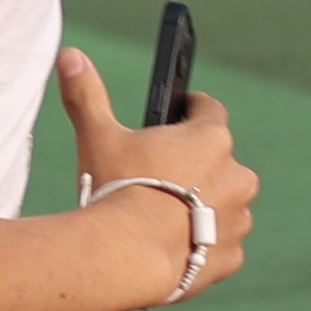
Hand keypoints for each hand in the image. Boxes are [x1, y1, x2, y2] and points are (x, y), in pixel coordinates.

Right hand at [57, 46, 254, 301]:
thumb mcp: (97, 137)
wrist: (127, 256)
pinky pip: (220, 243)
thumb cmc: (116, 188)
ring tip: (159, 219)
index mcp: (209, 139)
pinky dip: (200, 243)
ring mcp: (239, 216)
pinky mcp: (232, 254)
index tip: (179, 111)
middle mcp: (237, 174)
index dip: (191, 108)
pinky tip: (169, 247)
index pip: (209, 110)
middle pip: (217, 161)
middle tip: (154, 177)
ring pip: (223, 203)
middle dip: (192, 166)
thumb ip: (88, 96)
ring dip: (201, 206)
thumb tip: (70, 55)